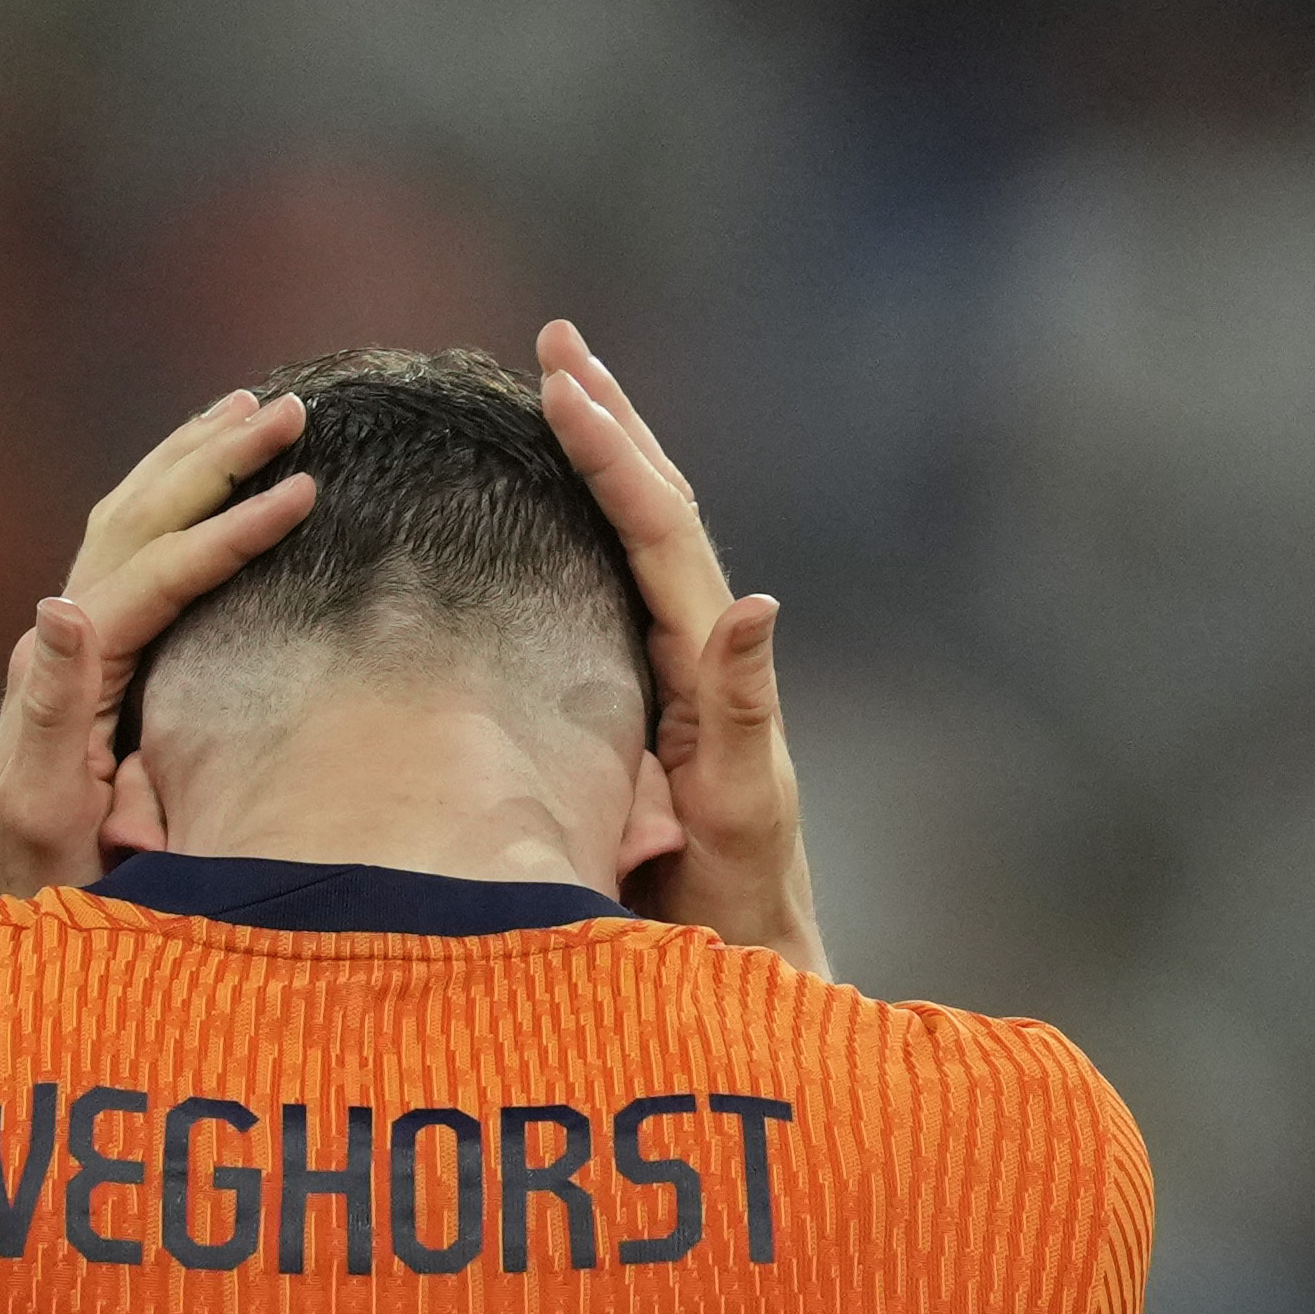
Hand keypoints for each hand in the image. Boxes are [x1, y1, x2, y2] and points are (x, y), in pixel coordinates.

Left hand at [0, 387, 320, 906]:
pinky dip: (173, 503)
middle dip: (216, 459)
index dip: (233, 526)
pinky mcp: (91, 661)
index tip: (305, 490)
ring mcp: (72, 643)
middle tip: (287, 410)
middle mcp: (62, 637)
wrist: (15, 913)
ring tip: (245, 410)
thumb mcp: (43, 806)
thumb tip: (59, 603)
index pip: (160, 571)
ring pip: (133, 520)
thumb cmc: (45, 883)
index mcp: (66, 666)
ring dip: (189, 460)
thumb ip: (50, 705)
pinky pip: (135, 554)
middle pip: (142, 519)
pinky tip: (204, 487)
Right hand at [535, 318, 820, 975]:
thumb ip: (741, 707)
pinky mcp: (650, 706)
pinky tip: (558, 509)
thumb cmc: (735, 904)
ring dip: (604, 459)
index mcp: (707, 663)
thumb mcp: (740, 806)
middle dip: (608, 420)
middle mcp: (697, 654)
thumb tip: (758, 601)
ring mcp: (674, 676)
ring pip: (638, 540)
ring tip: (561, 388)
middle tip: (557, 342)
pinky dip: (589, 531)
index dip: (612, 453)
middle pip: (653, 510)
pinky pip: (618, 593)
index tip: (560, 382)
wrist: (740, 971)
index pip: (658, 531)